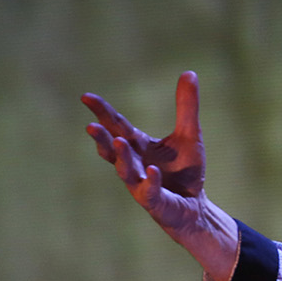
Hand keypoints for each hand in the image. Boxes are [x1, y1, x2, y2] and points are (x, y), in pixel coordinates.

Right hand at [82, 72, 237, 280]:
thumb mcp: (189, 134)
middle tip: (90, 126)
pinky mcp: (155, 201)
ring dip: (121, 157)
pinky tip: (152, 169)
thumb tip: (189, 72)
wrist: (196, 207)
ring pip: (125, 170)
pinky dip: (150, 180)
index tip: (85, 97)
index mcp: (139, 146)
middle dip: (101, 138)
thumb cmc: (186, 172)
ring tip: (118, 142)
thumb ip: (186, 106)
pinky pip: (149, 191)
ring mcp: (141, 183)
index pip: (117, 125)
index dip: (102, 112)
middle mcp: (134, 164)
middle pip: (113, 148)